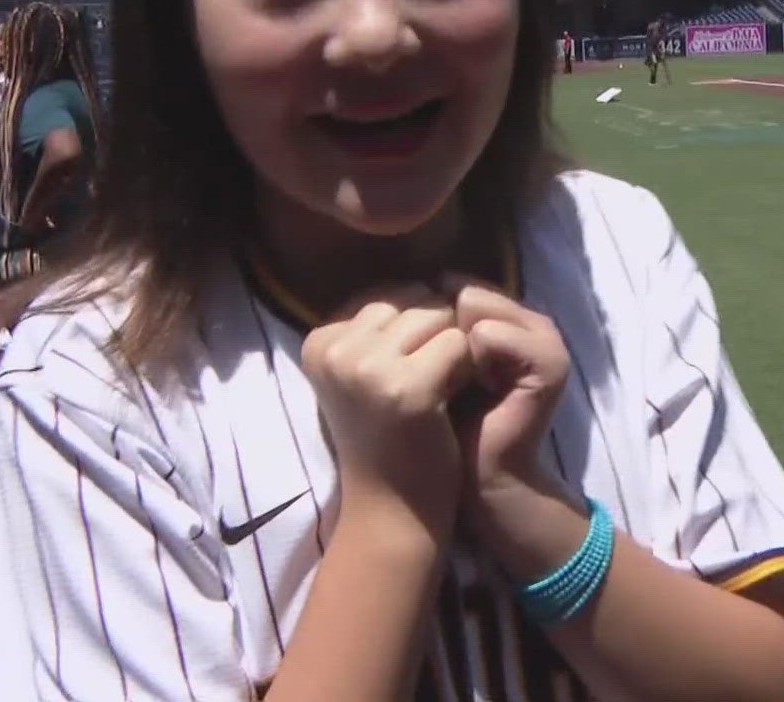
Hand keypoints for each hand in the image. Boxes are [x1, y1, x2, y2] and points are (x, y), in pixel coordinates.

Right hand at [301, 284, 473, 537]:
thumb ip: (382, 327)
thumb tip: (429, 274)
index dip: (412, 331)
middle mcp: (335, 349)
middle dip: (434, 333)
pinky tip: (447, 402)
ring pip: (439, 315)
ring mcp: (368, 368)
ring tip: (436, 393)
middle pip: (413, 300)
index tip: (399, 379)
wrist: (393, 509)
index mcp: (318, 341)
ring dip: (452, 349)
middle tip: (425, 385)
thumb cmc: (387, 436)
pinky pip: (459, 343)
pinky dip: (465, 368)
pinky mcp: (408, 389)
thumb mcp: (367, 372)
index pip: (386, 295)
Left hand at [444, 276, 569, 494]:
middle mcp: (531, 321)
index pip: (460, 283)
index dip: (430, 317)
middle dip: (441, 329)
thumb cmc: (448, 421)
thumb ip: (431, 322)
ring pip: (475, 305)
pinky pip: (490, 334)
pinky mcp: (550, 363)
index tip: (426, 364)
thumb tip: (412, 282)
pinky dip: (472, 358)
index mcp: (507, 317)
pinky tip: (473, 387)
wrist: (479, 476)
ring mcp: (546, 339)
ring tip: (458, 383)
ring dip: (453, 345)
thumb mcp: (432, 362)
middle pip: (466, 290)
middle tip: (443, 378)